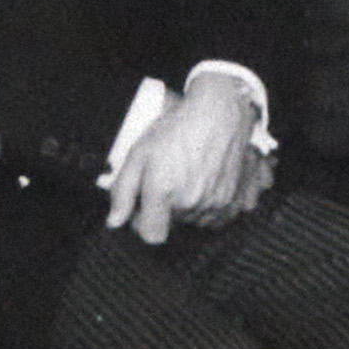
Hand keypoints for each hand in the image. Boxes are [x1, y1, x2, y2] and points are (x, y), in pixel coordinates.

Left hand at [101, 76, 268, 245]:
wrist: (219, 113)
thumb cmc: (178, 129)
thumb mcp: (139, 152)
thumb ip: (123, 191)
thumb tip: (114, 221)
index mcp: (165, 192)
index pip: (150, 234)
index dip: (143, 223)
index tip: (144, 208)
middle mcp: (191, 203)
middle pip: (172, 225)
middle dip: (166, 209)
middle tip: (169, 179)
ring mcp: (215, 203)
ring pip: (195, 221)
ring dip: (189, 208)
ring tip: (188, 178)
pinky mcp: (234, 201)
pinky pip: (218, 219)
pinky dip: (210, 208)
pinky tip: (205, 185)